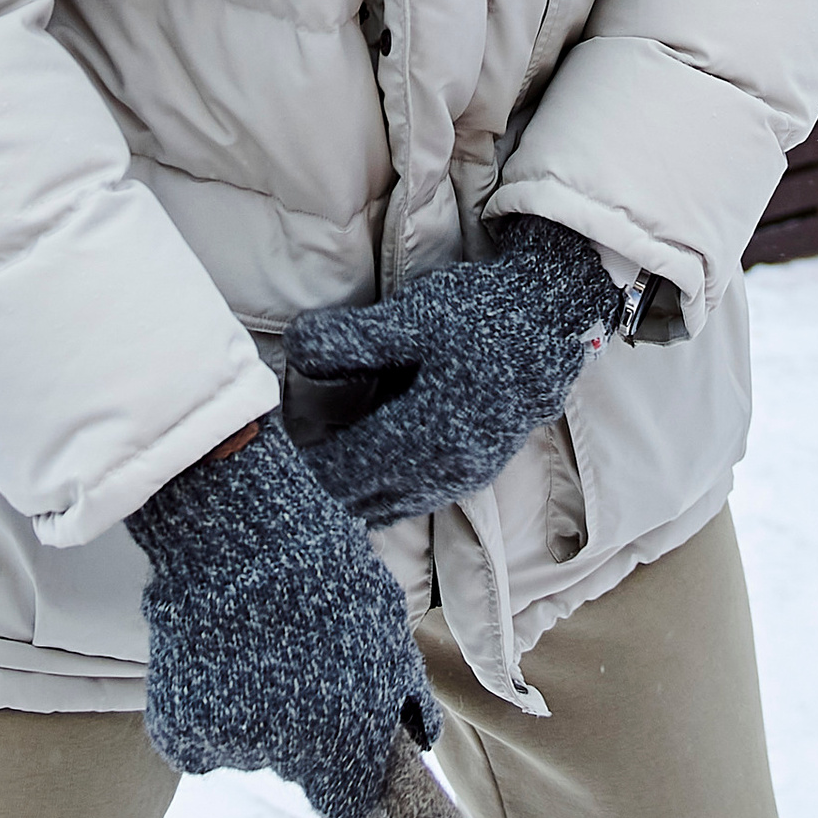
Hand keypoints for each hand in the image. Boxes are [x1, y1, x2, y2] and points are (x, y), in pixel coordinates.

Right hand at [124, 420, 439, 817]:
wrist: (234, 534)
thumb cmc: (323, 573)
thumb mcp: (387, 630)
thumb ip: (404, 698)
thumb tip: (418, 740)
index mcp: (346, 735)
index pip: (348, 797)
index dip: (347, 767)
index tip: (341, 736)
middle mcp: (289, 754)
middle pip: (297, 767)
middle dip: (301, 731)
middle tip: (293, 664)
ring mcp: (231, 745)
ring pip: (250, 749)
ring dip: (252, 716)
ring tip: (251, 647)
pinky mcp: (181, 732)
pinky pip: (202, 744)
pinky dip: (207, 715)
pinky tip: (217, 662)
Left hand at [283, 218, 613, 525]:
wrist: (554, 315)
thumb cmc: (483, 310)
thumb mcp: (414, 315)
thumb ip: (353, 338)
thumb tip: (295, 347)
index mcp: (428, 435)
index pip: (345, 474)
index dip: (301, 475)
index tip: (263, 466)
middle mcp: (448, 470)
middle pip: (363, 502)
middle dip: (319, 494)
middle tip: (274, 479)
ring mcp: (464, 476)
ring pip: (388, 507)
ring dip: (348, 498)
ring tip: (306, 482)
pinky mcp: (474, 471)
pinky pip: (411, 499)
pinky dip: (378, 495)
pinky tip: (356, 480)